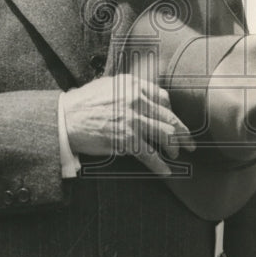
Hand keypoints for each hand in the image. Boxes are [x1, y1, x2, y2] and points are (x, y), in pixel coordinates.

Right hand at [63, 71, 194, 176]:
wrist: (65, 118)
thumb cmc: (83, 103)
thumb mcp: (108, 85)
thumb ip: (128, 88)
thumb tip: (143, 95)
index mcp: (133, 85)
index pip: (163, 97)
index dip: (172, 112)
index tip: (174, 121)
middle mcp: (136, 100)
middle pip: (169, 117)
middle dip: (182, 132)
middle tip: (190, 142)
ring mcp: (133, 120)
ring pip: (165, 135)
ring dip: (174, 147)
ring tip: (177, 155)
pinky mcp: (126, 139)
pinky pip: (150, 154)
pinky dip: (160, 165)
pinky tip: (165, 171)